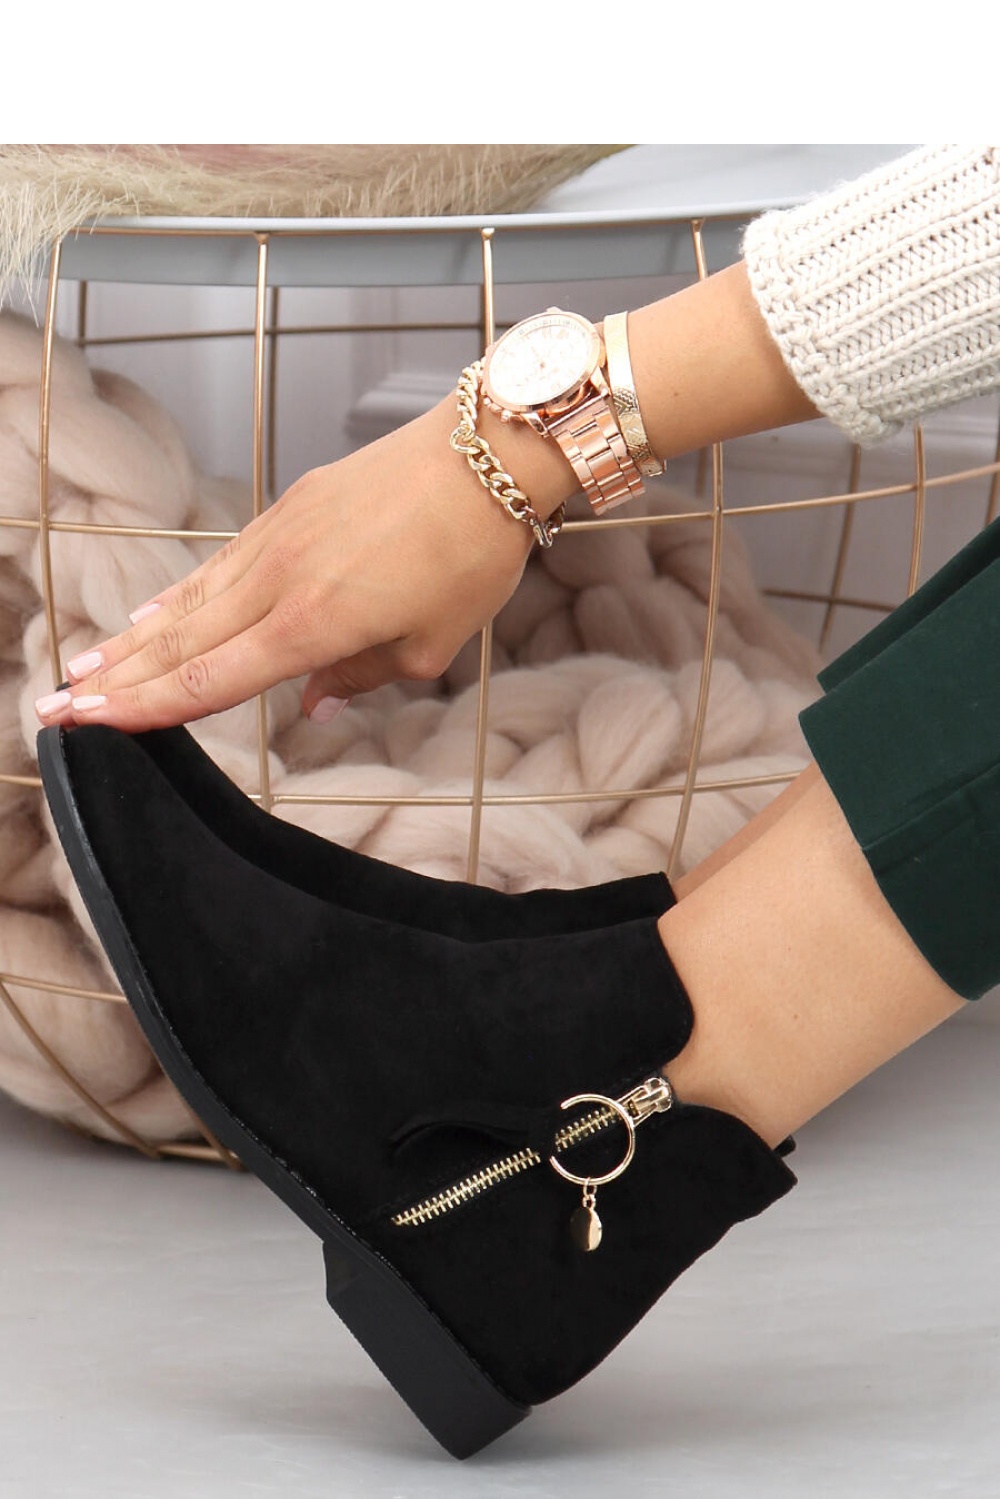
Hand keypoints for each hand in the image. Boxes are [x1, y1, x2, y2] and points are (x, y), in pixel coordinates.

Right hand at [35, 399, 543, 730]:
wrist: (486, 454)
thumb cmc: (470, 553)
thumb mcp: (430, 644)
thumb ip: (362, 676)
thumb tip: (315, 699)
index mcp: (316, 626)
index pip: (212, 680)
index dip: (147, 708)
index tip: (94, 725)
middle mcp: (281, 582)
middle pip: (181, 644)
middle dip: (114, 681)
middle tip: (55, 708)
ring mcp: (276, 540)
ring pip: (190, 602)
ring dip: (133, 641)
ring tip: (85, 666)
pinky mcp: (285, 509)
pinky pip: (218, 565)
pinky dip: (179, 596)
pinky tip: (149, 615)